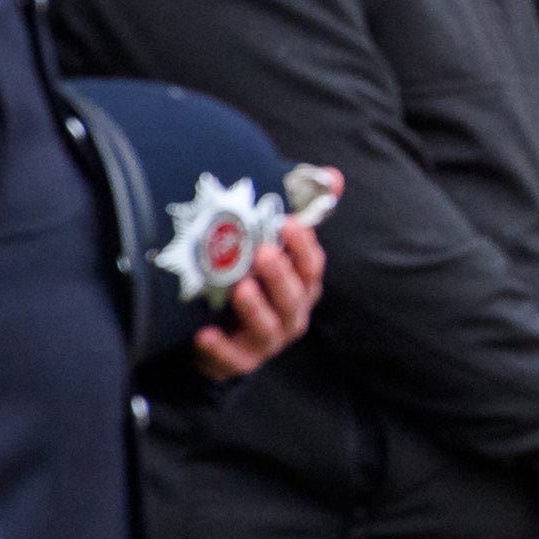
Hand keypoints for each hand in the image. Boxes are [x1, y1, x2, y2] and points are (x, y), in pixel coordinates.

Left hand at [194, 222, 324, 381]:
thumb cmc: (250, 284)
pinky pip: (234, 359)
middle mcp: (291, 314)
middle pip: (294, 297)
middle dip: (280, 276)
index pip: (311, 267)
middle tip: (264, 253)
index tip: (289, 222)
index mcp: (301, 287)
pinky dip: (221, 348)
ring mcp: (268, 340)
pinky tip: (204, 334)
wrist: (222, 340)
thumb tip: (334, 177)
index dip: (304, 246)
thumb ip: (298, 214)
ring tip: (241, 289)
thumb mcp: (270, 250)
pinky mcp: (240, 361)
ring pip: (269, 328)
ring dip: (256, 309)